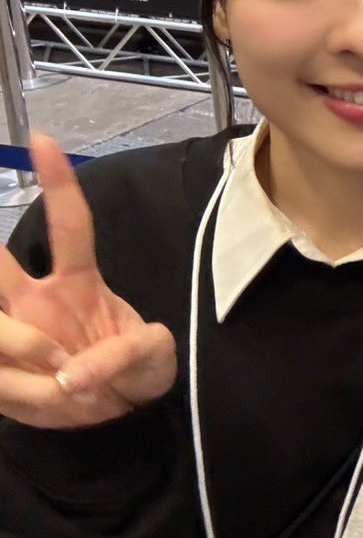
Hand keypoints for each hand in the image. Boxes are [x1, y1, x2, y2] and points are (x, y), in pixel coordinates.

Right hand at [0, 135, 175, 428]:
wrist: (112, 417)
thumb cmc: (135, 371)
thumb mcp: (153, 357)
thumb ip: (124, 355)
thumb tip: (73, 373)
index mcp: (79, 282)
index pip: (68, 225)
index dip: (57, 182)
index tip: (44, 139)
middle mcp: (33, 299)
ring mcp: (10, 331)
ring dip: (23, 353)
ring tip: (64, 385)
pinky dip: (18, 388)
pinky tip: (41, 396)